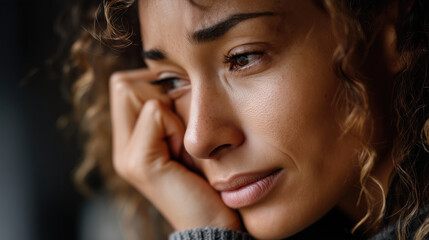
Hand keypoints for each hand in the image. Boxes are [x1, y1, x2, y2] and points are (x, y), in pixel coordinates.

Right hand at [109, 69, 241, 230]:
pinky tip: (184, 153)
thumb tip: (169, 75)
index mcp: (131, 140)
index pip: (124, 84)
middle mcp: (122, 147)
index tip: (180, 114)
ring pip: (134, 91)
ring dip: (169, 110)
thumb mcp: (187, 136)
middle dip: (158, 95)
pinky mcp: (139, 162)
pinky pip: (155, 112)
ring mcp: (126, 156)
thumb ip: (170, 110)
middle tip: (180, 129)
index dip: (155, 86)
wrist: (215, 223)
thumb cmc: (209, 177)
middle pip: (124, 83)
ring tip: (182, 141)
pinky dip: (176, 126)